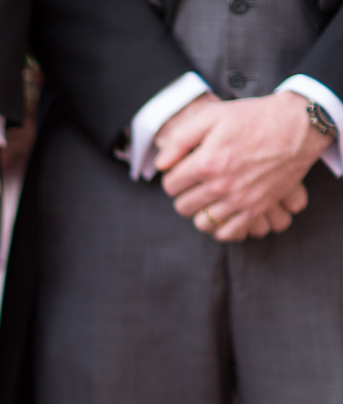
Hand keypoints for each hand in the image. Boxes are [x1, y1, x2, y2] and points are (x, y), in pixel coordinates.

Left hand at [158, 91, 331, 241]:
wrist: (297, 125)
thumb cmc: (253, 117)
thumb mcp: (213, 116)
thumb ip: (180, 139)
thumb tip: (161, 165)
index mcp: (206, 163)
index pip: (170, 186)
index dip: (174, 178)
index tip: (184, 171)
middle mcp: (221, 186)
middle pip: (183, 206)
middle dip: (185, 194)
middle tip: (196, 183)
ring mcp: (239, 200)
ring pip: (202, 222)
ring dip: (201, 211)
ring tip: (208, 197)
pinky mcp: (257, 208)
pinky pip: (228, 232)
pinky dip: (221, 227)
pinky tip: (222, 212)